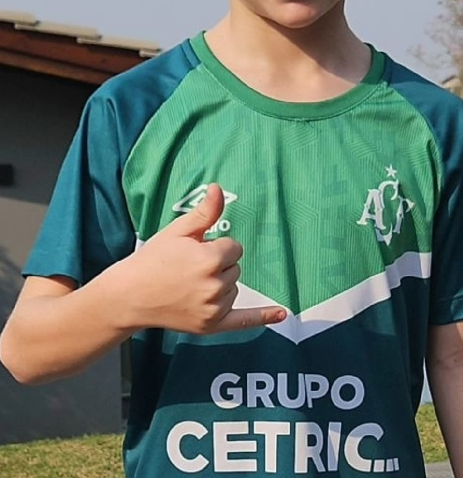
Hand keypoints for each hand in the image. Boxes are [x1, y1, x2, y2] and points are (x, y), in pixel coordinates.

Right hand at [123, 184, 285, 333]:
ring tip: (189, 285)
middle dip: (217, 265)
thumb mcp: (179, 231)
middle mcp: (215, 286)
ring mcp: (214, 309)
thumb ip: (205, 212)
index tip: (194, 251)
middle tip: (188, 269)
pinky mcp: (211, 326)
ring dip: (220, 284)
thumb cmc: (153, 260)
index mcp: (209, 260)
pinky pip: (244, 321)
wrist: (130, 296)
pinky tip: (281, 314)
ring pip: (234, 288)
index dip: (215, 246)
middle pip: (235, 267)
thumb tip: (219, 188)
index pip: (234, 247)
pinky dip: (263, 317)